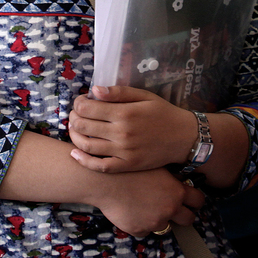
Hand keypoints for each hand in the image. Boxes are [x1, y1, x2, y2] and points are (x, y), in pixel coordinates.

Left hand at [69, 85, 195, 172]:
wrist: (184, 138)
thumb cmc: (163, 113)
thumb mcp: (144, 96)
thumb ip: (119, 93)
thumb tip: (94, 91)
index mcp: (125, 113)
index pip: (87, 108)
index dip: (78, 103)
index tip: (81, 102)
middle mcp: (122, 133)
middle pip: (83, 126)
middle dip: (73, 118)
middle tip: (75, 115)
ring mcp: (124, 152)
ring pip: (86, 146)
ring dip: (74, 136)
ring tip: (75, 129)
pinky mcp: (127, 166)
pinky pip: (100, 166)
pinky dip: (84, 161)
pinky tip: (76, 153)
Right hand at [90, 167, 203, 236]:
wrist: (105, 180)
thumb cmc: (129, 168)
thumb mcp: (156, 166)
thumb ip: (172, 177)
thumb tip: (181, 180)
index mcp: (177, 192)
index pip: (199, 201)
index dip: (196, 201)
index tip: (192, 201)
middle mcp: (170, 209)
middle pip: (188, 220)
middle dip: (183, 215)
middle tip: (173, 209)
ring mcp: (155, 222)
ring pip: (165, 225)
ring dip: (158, 218)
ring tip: (145, 205)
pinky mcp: (140, 230)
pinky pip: (145, 230)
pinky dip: (141, 224)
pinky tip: (132, 210)